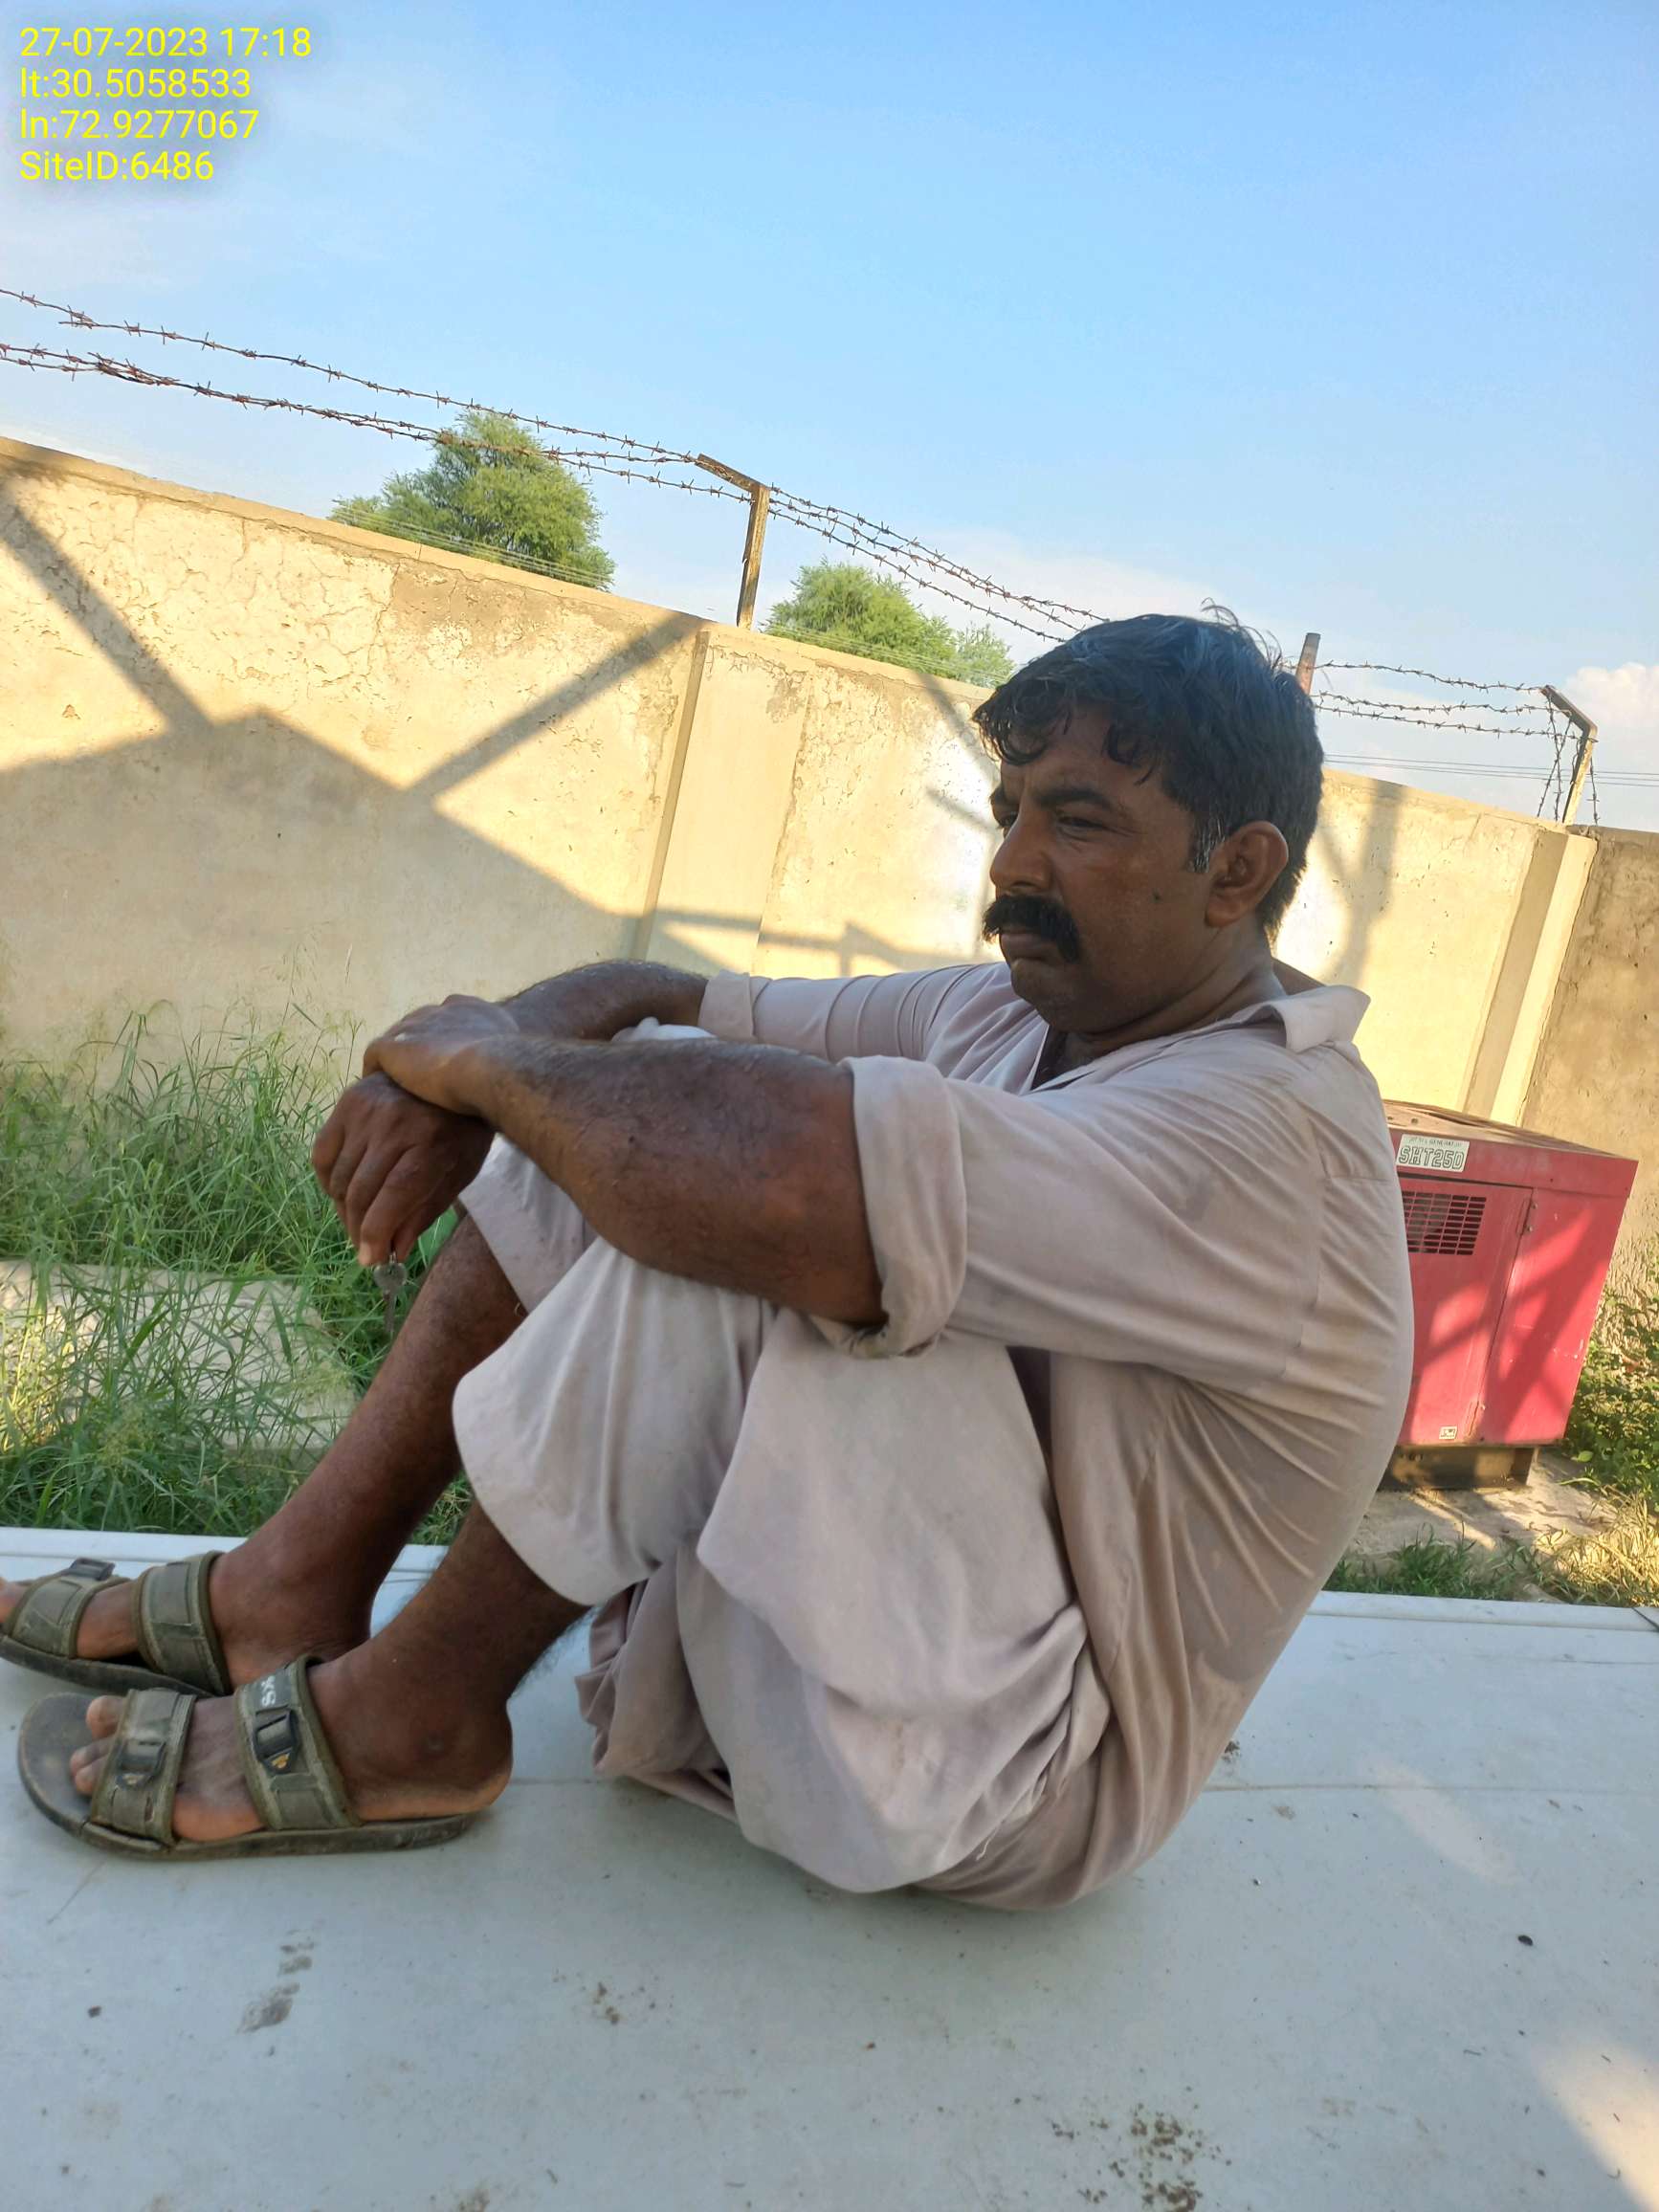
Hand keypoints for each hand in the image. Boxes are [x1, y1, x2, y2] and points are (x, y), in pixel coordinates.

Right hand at [311, 1073, 493, 1266]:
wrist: (456, 1070)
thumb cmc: (463, 1131)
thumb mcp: (458, 1174)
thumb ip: (424, 1211)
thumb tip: (392, 1250)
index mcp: (431, 1144)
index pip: (393, 1197)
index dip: (376, 1233)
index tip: (371, 1259)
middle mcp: (394, 1125)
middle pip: (361, 1191)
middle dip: (359, 1229)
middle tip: (366, 1247)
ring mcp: (366, 1110)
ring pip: (338, 1177)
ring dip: (343, 1209)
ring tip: (357, 1222)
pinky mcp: (347, 1101)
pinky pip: (322, 1152)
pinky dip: (327, 1179)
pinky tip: (342, 1191)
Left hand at [360, 995, 522, 1117]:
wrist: (492, 1070)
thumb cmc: (510, 1073)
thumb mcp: (514, 1059)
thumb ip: (502, 1059)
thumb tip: (507, 1079)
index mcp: (473, 1009)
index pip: (452, 1020)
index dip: (447, 1043)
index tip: (448, 1064)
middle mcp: (442, 1009)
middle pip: (422, 1027)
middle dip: (420, 1049)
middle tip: (420, 1079)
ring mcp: (415, 1023)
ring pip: (399, 1041)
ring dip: (398, 1062)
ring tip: (395, 1089)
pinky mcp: (392, 1044)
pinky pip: (375, 1058)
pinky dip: (376, 1074)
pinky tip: (378, 1095)